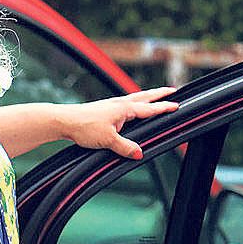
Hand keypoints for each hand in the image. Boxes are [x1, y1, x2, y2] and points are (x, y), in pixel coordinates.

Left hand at [64, 89, 178, 159]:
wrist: (65, 121)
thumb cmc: (85, 127)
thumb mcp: (108, 141)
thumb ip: (125, 147)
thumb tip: (140, 153)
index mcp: (124, 109)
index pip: (149, 108)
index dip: (164, 108)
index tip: (177, 105)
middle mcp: (120, 103)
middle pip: (145, 97)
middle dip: (159, 94)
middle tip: (173, 90)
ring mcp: (112, 105)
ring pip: (135, 98)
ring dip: (147, 96)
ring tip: (155, 96)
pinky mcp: (105, 109)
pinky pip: (125, 103)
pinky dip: (134, 102)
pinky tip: (131, 108)